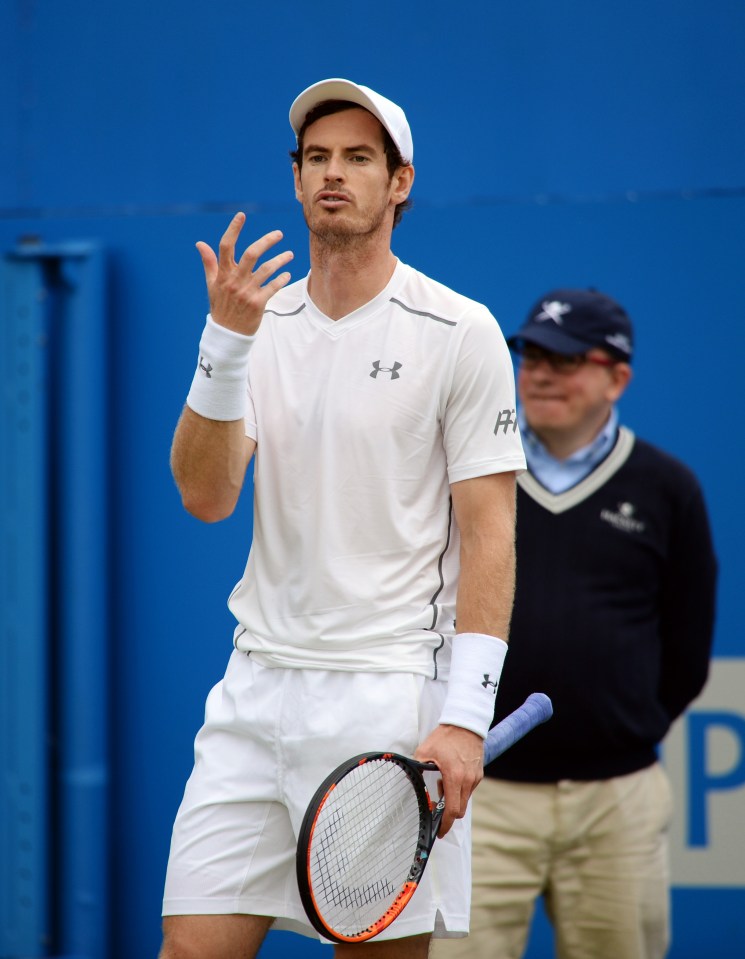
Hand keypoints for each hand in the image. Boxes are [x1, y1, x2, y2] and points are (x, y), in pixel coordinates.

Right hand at [196, 212, 293, 335]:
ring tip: (289, 254)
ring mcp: (247, 292)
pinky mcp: (258, 303)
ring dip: (280, 260)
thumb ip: (209, 263)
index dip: (233, 229)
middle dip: (267, 241)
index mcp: (222, 274)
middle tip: (279, 234)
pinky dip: (281, 279)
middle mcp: (234, 281)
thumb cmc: (221, 307)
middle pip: (252, 254)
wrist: (228, 334)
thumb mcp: (212, 285)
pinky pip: (273, 287)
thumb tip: (200, 244)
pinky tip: (286, 274)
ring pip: (266, 269)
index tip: (241, 215)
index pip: (226, 246)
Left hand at [414, 724, 483, 836]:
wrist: (465, 723)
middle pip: (459, 809)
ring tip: (442, 782)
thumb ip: (417, 769)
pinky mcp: (479, 774)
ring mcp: (475, 778)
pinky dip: (460, 790)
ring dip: (453, 799)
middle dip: (448, 813)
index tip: (439, 832)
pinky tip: (452, 776)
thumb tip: (409, 781)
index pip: (452, 810)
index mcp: (455, 778)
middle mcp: (468, 781)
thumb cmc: (444, 737)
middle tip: (436, 805)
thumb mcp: (425, 752)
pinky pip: (469, 789)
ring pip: (464, 800)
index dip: (445, 825)